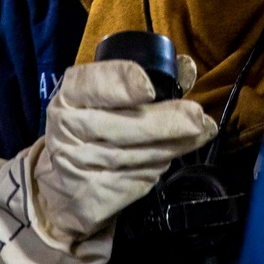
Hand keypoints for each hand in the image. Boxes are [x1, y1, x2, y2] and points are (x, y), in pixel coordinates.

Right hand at [32, 58, 215, 248]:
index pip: (91, 85)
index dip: (121, 83)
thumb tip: (187, 68)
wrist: (61, 187)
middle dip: (163, 121)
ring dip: (174, 143)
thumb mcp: (100, 100)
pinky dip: (162, 163)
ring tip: (202, 131)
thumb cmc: (89, 130)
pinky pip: (137, 177)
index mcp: (69, 97)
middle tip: (196, 116)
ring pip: (133, 154)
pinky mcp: (96, 196)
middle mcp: (69, 130)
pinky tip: (181, 150)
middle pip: (119, 126)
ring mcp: (81, 166)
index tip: (149, 88)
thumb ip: (141, 83)